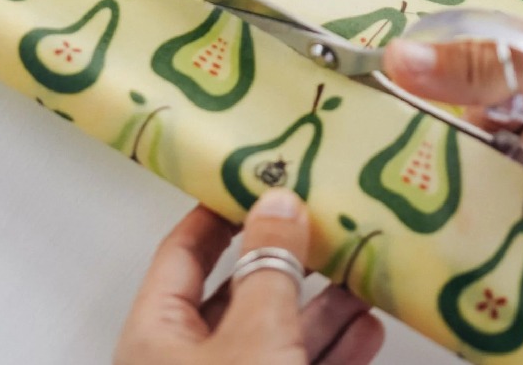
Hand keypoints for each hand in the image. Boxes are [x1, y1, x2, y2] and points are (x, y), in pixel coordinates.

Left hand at [114, 189, 384, 364]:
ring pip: (275, 335)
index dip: (220, 212)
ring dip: (320, 305)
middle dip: (287, 259)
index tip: (262, 176)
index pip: (182, 251)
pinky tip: (367, 329)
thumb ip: (270, 269)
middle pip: (237, 292)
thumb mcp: (255, 341)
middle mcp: (186, 363)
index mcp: (156, 336)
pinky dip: (332, 352)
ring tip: (362, 269)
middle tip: (327, 220)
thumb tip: (279, 198)